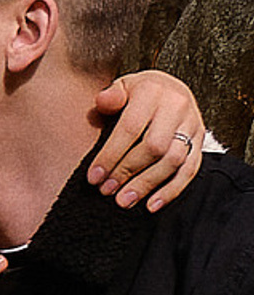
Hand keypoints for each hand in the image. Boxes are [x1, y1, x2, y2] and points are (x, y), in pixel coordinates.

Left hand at [90, 70, 207, 209]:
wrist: (169, 89)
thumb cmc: (136, 95)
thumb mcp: (122, 88)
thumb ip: (111, 96)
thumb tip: (103, 100)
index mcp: (153, 91)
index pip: (130, 128)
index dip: (110, 155)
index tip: (93, 178)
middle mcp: (177, 106)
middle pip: (154, 147)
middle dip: (128, 171)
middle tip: (106, 191)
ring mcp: (192, 125)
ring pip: (173, 160)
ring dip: (147, 184)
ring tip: (124, 202)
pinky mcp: (200, 141)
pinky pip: (190, 169)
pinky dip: (171, 190)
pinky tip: (151, 206)